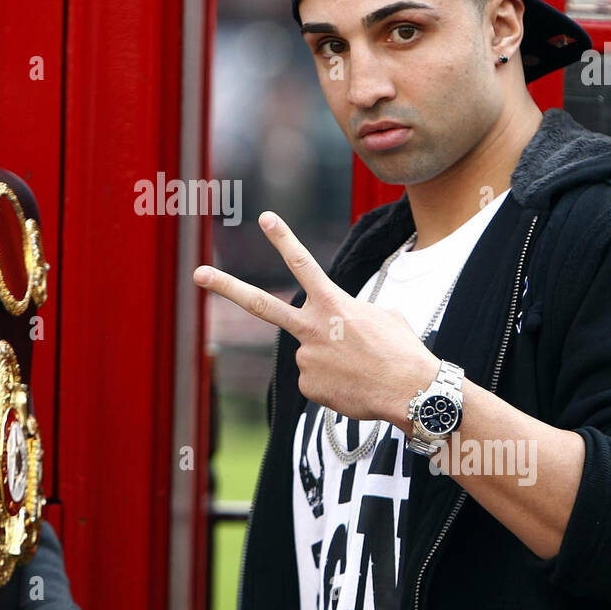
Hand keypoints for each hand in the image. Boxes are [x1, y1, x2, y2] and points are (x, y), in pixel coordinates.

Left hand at [192, 212, 439, 424]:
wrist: (412, 392)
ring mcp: (305, 358)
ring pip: (308, 351)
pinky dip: (333, 382)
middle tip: (198, 273)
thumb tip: (335, 331)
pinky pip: (315, 379)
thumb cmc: (402, 351)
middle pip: (261, 304)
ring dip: (330, 358)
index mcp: (333, 304)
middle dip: (227, 287)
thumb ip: (349, 315)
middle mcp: (312, 328)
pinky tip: (354, 385)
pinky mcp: (307, 385)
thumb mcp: (381, 317)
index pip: (303, 264)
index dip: (283, 239)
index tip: (265, 217)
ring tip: (360, 368)